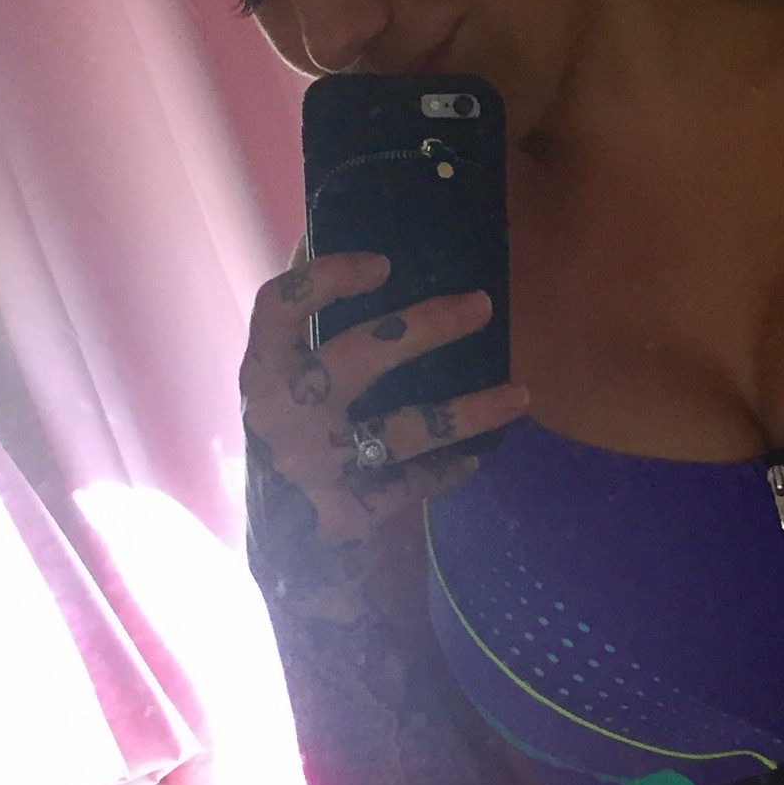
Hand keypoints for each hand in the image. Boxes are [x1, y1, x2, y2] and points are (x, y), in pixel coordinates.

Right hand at [242, 249, 530, 547]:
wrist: (278, 542)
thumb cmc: (287, 437)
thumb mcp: (280, 383)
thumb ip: (305, 331)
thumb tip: (346, 241)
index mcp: (263, 371)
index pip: (282, 307)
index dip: (328, 278)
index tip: (383, 263)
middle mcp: (284, 415)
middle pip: (364, 356)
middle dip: (429, 326)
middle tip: (481, 304)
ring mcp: (317, 466)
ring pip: (406, 429)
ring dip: (469, 411)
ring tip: (520, 394)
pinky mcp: (348, 512)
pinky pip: (412, 484)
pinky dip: (447, 468)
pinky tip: (476, 455)